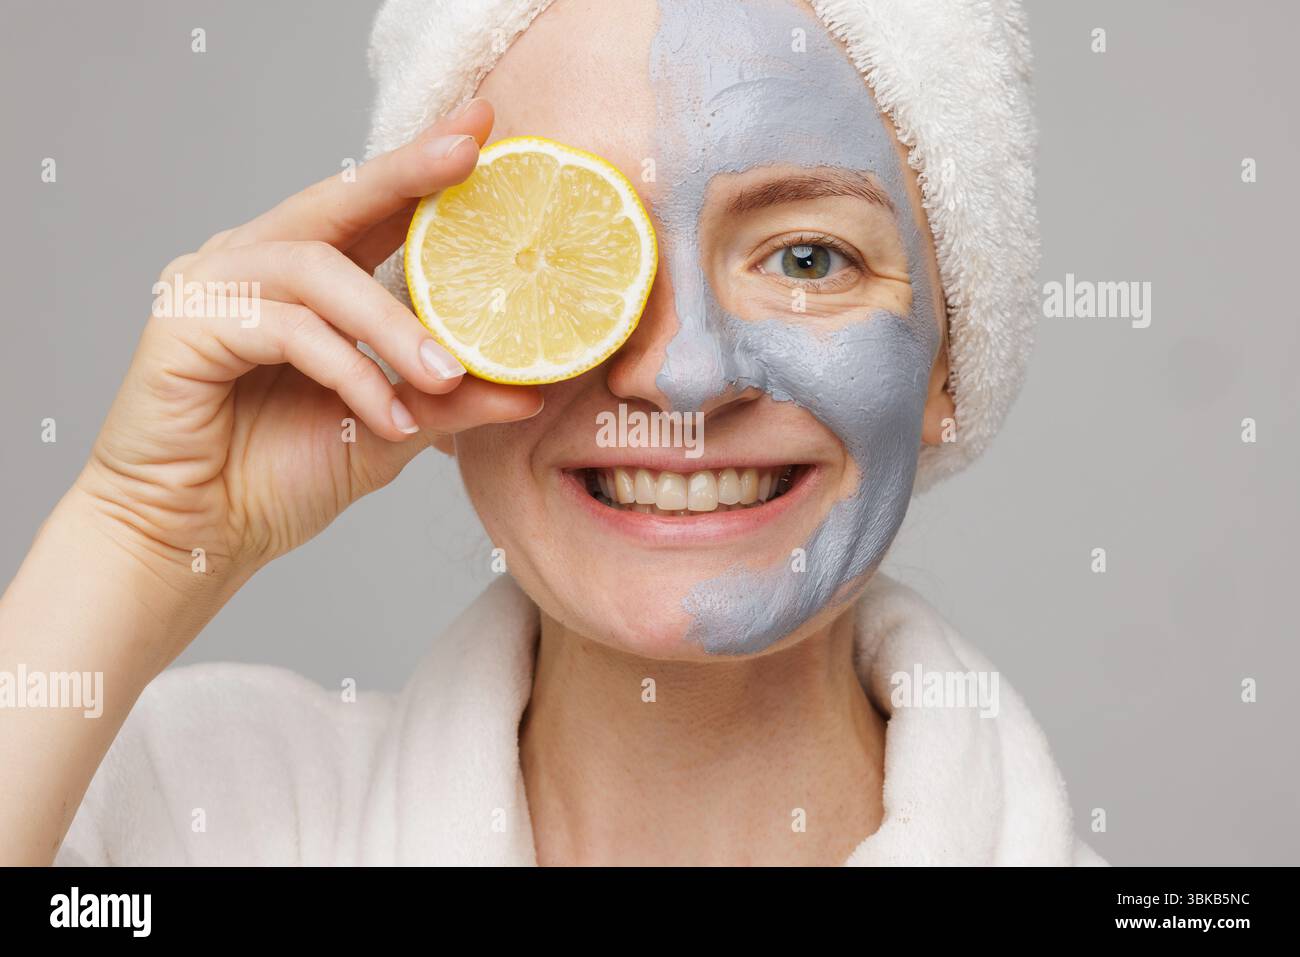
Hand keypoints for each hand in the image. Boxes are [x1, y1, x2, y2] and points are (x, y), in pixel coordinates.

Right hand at [76, 98, 538, 602]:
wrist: (196, 538)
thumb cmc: (279, 477)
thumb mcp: (389, 431)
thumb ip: (451, 402)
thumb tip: (532, 390)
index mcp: (300, 275)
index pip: (369, 211)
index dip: (423, 169)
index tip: (483, 132)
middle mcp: (253, 263)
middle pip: (336, 201)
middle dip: (407, 175)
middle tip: (468, 153)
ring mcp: (211, 285)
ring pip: (320, 272)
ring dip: (393, 326)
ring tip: (446, 375)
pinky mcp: (184, 325)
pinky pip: (287, 330)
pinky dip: (348, 372)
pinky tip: (386, 416)